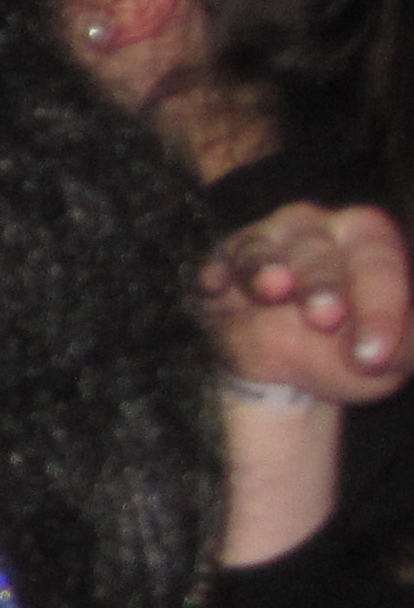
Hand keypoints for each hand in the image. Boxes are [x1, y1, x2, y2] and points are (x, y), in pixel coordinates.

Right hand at [201, 199, 410, 400]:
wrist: (285, 376)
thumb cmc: (345, 351)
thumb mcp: (391, 356)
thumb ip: (405, 345)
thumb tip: (386, 346)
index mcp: (366, 240)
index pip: (377, 257)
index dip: (378, 304)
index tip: (373, 354)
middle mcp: (312, 230)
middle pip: (315, 246)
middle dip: (320, 282)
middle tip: (325, 319)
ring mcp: (259, 245)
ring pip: (260, 248)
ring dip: (263, 268)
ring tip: (273, 288)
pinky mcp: (217, 269)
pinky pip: (212, 264)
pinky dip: (213, 274)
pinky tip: (215, 285)